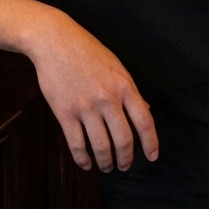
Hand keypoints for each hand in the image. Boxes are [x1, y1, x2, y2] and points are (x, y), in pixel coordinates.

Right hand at [26, 9, 157, 172]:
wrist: (56, 41)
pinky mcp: (65, 112)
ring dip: (106, 162)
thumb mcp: (115, 66)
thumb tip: (146, 110)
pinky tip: (86, 164)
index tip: (152, 157)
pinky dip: (83, 159)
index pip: (144, 121)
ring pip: (101, 146)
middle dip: (126, 158)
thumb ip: (130, 90)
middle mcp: (107, 98)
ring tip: (107, 166)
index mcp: (124, 85)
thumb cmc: (88, 51)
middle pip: (124, 139)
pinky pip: (77, 144)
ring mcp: (86, 106)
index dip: (150, 143)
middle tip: (124, 166)